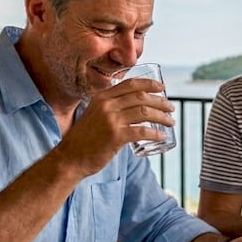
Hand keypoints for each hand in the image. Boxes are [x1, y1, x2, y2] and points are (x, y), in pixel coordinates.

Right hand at [55, 76, 174, 173]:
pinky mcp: (116, 136)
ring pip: (145, 112)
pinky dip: (155, 133)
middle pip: (141, 96)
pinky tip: (162, 136)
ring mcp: (111, 120)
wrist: (70, 158)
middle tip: (171, 108)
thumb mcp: (94, 115)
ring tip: (170, 122)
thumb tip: (130, 107)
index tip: (162, 89)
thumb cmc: (84, 139)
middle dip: (160, 101)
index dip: (149, 84)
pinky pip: (142, 131)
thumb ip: (108, 108)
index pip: (130, 84)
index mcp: (102, 97)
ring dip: (162, 117)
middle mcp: (107, 105)